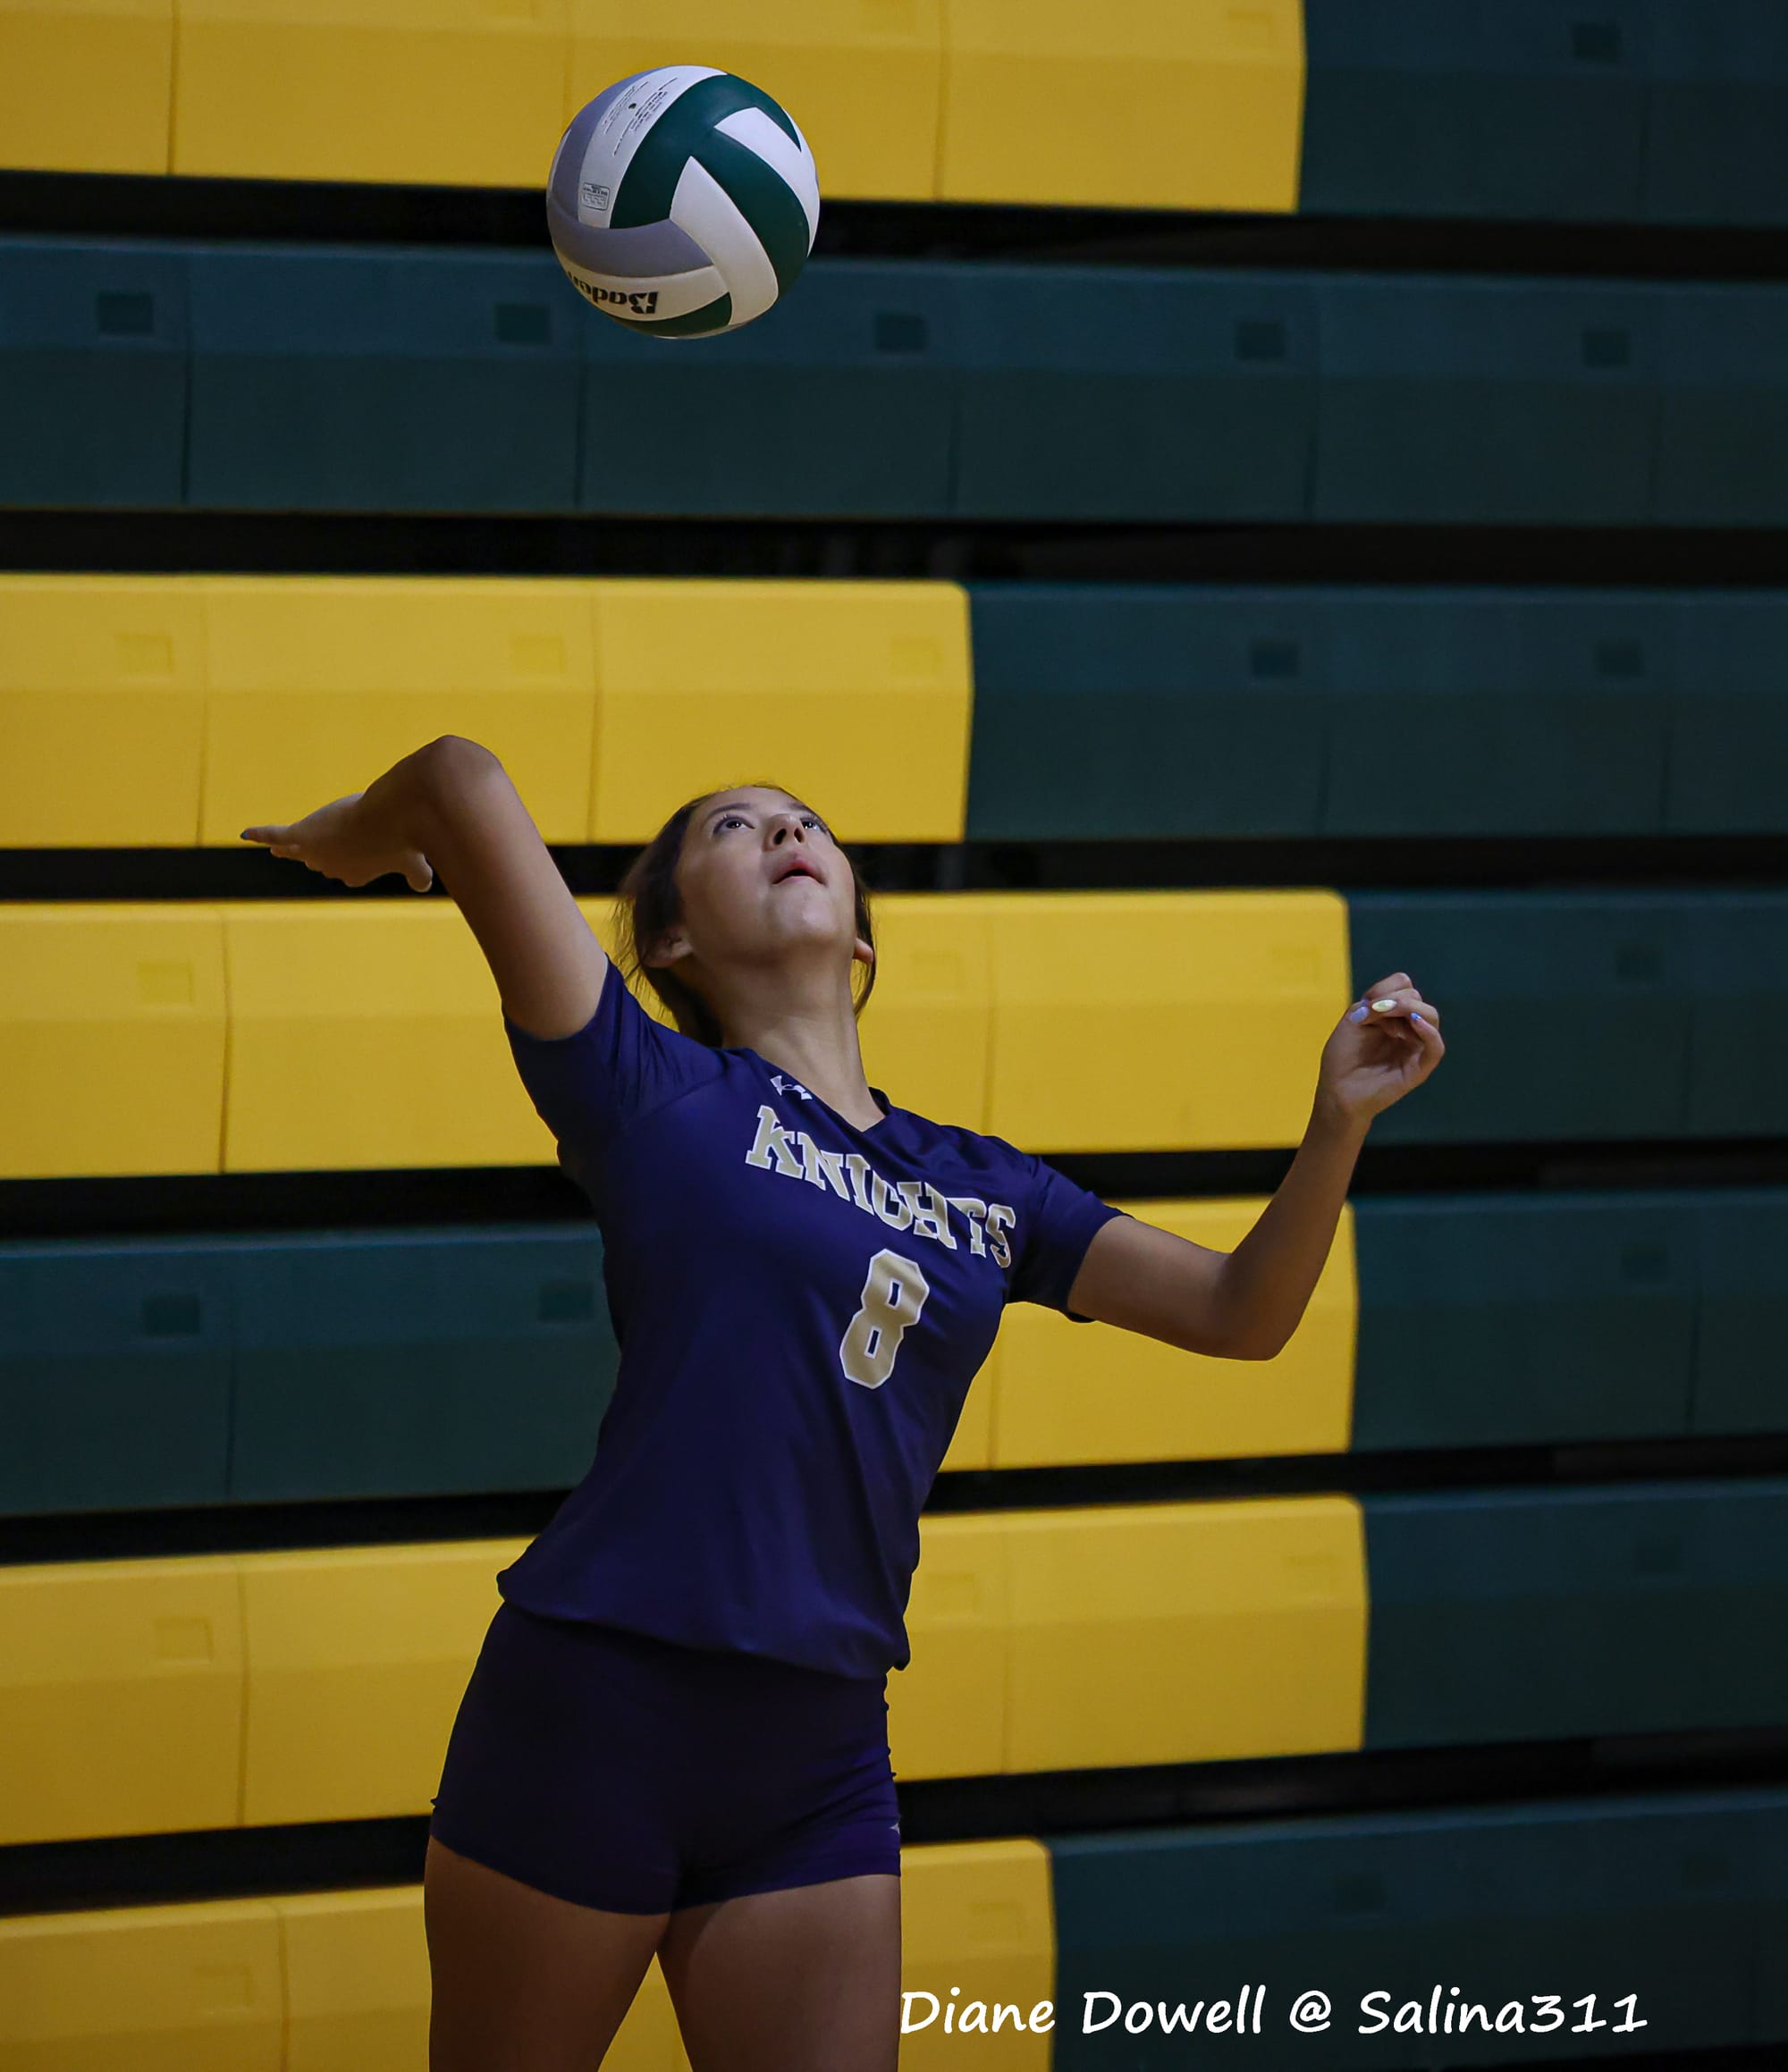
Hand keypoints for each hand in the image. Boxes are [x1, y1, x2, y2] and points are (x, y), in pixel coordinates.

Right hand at [239, 793, 434, 892]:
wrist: (391, 819)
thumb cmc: (405, 841)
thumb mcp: (416, 863)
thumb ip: (419, 876)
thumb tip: (423, 887)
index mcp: (357, 872)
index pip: (347, 871)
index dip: (348, 864)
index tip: (351, 861)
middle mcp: (332, 865)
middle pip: (321, 860)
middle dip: (318, 855)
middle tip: (310, 855)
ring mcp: (315, 850)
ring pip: (298, 850)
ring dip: (288, 849)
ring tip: (279, 850)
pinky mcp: (302, 833)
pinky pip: (277, 835)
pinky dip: (262, 834)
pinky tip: (246, 833)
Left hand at [1315, 972, 1443, 1128]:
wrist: (1337, 1091)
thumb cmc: (1342, 1057)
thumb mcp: (1354, 1019)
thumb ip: (1375, 1002)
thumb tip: (1397, 1000)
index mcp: (1392, 1017)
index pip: (1405, 988)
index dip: (1387, 988)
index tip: (1366, 1002)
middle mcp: (1407, 1029)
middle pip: (1417, 998)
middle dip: (1393, 999)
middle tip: (1370, 1013)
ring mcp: (1415, 1047)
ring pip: (1431, 1017)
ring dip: (1408, 1008)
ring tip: (1385, 1015)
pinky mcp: (1419, 1068)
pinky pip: (1436, 1047)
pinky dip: (1429, 1031)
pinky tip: (1414, 1023)